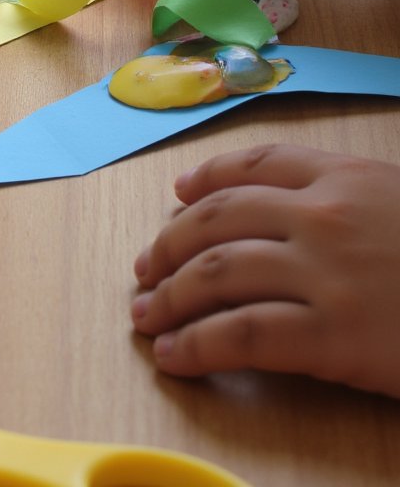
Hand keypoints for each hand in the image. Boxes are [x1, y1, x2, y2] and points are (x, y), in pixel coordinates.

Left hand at [131, 143, 399, 397]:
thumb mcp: (399, 200)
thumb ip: (346, 196)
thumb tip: (286, 207)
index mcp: (345, 174)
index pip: (253, 165)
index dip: (206, 179)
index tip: (178, 195)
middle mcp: (323, 213)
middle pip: (217, 218)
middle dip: (170, 245)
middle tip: (147, 271)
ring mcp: (324, 273)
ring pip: (216, 274)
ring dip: (169, 297)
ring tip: (146, 317)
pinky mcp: (331, 336)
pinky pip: (239, 335)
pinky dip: (196, 345)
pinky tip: (175, 357)